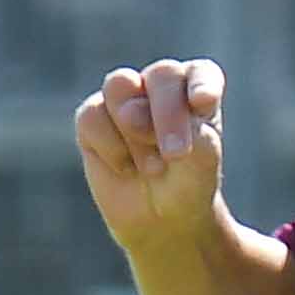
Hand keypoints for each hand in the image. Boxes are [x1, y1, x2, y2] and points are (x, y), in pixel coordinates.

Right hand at [72, 60, 236, 257]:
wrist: (161, 221)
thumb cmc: (188, 183)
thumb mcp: (199, 159)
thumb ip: (179, 126)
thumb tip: (126, 112)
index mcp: (196, 88)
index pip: (200, 73)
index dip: (201, 84)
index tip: (202, 103)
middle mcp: (161, 86)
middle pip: (161, 75)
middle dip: (168, 115)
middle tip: (175, 155)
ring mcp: (124, 99)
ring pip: (119, 85)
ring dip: (134, 129)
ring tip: (153, 167)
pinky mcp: (92, 119)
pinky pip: (92, 116)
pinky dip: (110, 147)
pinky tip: (125, 168)